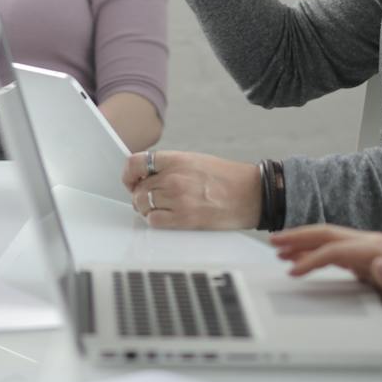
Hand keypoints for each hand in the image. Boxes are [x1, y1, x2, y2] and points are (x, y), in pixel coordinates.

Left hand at [121, 148, 260, 229]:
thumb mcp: (195, 160)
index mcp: (176, 159)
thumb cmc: (227, 177)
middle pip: (138, 188)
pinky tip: (166, 218)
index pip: (135, 163)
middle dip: (139, 195)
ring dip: (147, 209)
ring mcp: (178, 199)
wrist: (251, 194)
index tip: (132, 181)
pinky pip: (154, 221)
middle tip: (148, 199)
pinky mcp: (185, 219)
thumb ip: (170, 166)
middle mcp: (174, 178)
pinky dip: (156, 221)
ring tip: (160, 209)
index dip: (129, 174)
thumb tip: (146, 176)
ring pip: (143, 205)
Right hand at [269, 225, 381, 341]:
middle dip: (299, 237)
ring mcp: (366, 247)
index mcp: (377, 249)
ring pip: (327, 238)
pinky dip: (313, 251)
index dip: (312, 258)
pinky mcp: (362, 256)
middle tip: (273, 242)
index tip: (293, 270)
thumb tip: (378, 263)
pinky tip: (300, 258)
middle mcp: (370, 242)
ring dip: (302, 242)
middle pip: (327, 233)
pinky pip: (332, 249)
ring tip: (278, 248)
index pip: (335, 248)